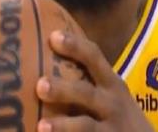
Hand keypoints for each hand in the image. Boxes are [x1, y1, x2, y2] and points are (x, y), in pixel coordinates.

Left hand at [36, 30, 152, 131]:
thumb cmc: (118, 114)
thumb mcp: (111, 94)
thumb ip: (87, 81)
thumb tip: (44, 64)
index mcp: (111, 83)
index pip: (93, 57)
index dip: (75, 45)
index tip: (53, 36)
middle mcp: (112, 103)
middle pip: (86, 93)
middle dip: (63, 89)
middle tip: (39, 85)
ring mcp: (111, 129)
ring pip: (86, 126)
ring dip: (63, 126)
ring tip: (41, 126)